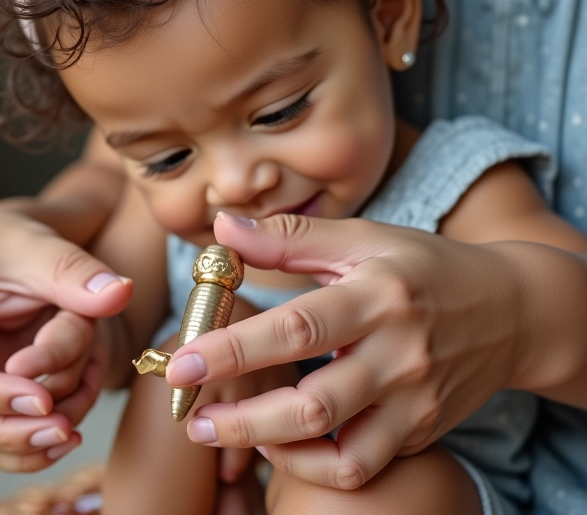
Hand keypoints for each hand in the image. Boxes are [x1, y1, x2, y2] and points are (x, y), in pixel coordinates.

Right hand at [0, 200, 131, 471]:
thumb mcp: (44, 248)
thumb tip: (118, 293)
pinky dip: (32, 447)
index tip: (43, 401)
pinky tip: (70, 434)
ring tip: (71, 435)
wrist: (21, 253)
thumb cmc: (21, 244)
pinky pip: (2, 440)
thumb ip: (76, 273)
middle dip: (10, 432)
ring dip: (25, 446)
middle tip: (62, 430)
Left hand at [166, 212, 525, 488]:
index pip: (296, 327)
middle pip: (312, 403)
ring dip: (270, 447)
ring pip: (338, 449)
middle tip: (189, 417)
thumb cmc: (424, 266)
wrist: (510, 310)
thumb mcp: (362, 237)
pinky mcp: (421, 429)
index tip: (182, 363)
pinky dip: (314, 465)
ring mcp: (414, 399)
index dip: (234, 349)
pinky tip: (280, 441)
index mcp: (376, 294)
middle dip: (241, 417)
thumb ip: (289, 237)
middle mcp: (397, 353)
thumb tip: (221, 228)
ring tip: (218, 432)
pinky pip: (362, 464)